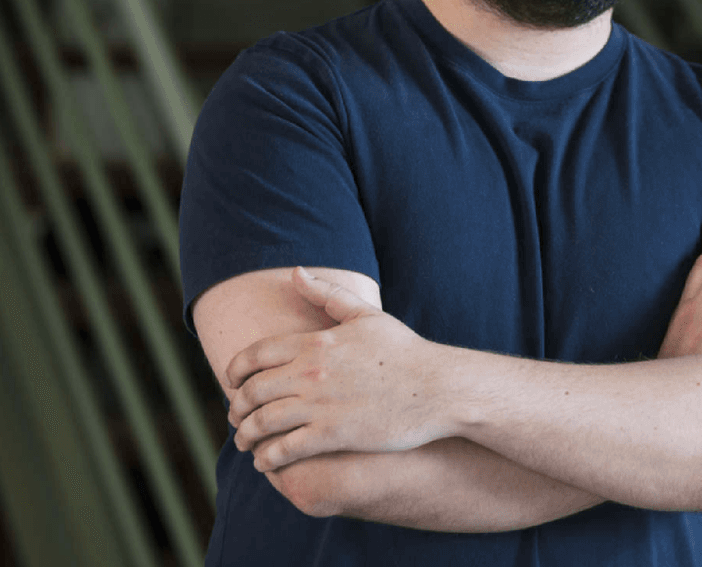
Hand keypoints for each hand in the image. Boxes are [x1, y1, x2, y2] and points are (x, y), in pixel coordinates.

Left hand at [226, 267, 452, 471]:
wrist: (437, 387)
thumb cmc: (404, 351)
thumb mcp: (365, 315)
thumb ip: (327, 294)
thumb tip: (295, 272)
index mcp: (316, 342)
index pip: (256, 354)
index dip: (235, 370)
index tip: (231, 382)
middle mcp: (311, 371)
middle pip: (252, 390)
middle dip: (236, 406)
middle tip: (235, 417)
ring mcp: (320, 404)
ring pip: (262, 422)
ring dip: (246, 435)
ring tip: (246, 443)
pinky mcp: (333, 434)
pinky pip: (285, 450)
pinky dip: (268, 459)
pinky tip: (266, 462)